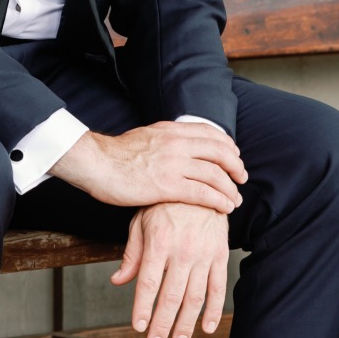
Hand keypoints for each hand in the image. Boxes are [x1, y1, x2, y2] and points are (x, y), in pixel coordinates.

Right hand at [50, 121, 245, 211]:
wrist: (96, 163)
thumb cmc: (116, 155)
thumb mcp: (146, 135)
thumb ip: (165, 139)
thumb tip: (177, 143)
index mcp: (172, 130)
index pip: (211, 133)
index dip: (228, 146)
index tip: (233, 156)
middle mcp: (177, 144)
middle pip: (220, 152)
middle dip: (236, 166)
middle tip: (242, 178)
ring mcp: (174, 164)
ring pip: (215, 175)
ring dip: (231, 188)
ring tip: (235, 199)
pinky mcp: (167, 186)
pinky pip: (203, 193)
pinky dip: (219, 200)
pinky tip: (225, 207)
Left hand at [111, 202, 229, 337]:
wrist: (201, 184)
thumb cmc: (165, 205)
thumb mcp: (141, 223)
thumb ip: (132, 254)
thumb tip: (118, 281)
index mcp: (159, 241)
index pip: (148, 282)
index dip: (143, 307)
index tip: (138, 327)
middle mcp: (182, 250)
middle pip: (171, 295)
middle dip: (162, 323)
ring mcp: (204, 254)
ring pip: (195, 296)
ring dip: (186, 323)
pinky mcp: (220, 255)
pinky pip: (218, 287)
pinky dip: (214, 310)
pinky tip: (206, 327)